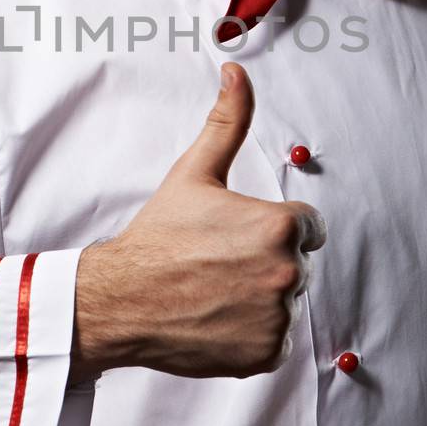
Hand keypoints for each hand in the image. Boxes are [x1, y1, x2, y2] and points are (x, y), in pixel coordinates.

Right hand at [71, 61, 326, 380]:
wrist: (121, 299)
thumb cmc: (157, 236)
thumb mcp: (194, 172)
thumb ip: (227, 121)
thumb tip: (237, 72)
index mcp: (279, 224)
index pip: (305, 225)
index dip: (269, 227)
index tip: (234, 235)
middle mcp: (287, 271)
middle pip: (296, 263)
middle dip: (264, 262)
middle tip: (216, 263)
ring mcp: (277, 316)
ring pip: (285, 301)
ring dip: (258, 297)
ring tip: (212, 290)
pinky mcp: (266, 353)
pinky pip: (274, 339)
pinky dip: (251, 333)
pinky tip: (216, 318)